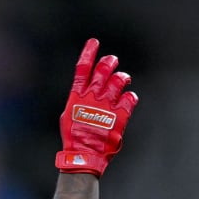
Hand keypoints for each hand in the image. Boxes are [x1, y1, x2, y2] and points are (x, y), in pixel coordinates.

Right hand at [55, 38, 138, 176]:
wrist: (84, 156)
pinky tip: (128, 98)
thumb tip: (85, 91)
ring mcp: (106, 105)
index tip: (94, 42)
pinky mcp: (120, 116)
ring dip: (122, 77)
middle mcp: (92, 97)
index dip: (89, 53)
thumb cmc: (74, 138)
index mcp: (77, 96)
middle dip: (109, 62)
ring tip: (124, 80)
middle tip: (112, 62)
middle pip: (103, 69)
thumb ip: (78, 101)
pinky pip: (130, 98)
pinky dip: (130, 96)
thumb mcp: (68, 116)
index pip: (83, 68)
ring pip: (119, 80)